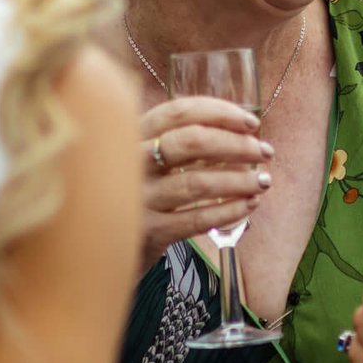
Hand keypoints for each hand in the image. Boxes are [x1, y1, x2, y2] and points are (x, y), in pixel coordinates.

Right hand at [138, 97, 273, 271]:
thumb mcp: (143, 163)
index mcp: (133, 136)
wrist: (99, 251)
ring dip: (239, 180)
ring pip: (198, 182)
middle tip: (263, 152)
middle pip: (191, 142)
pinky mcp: (148, 232)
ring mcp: (139, 198)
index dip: (219, 112)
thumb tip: (238, 133)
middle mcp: (131, 163)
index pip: (177, 111)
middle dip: (236, 144)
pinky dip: (229, 211)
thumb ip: (176, 144)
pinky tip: (247, 206)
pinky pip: (197, 218)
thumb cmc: (135, 198)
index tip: (250, 122)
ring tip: (263, 182)